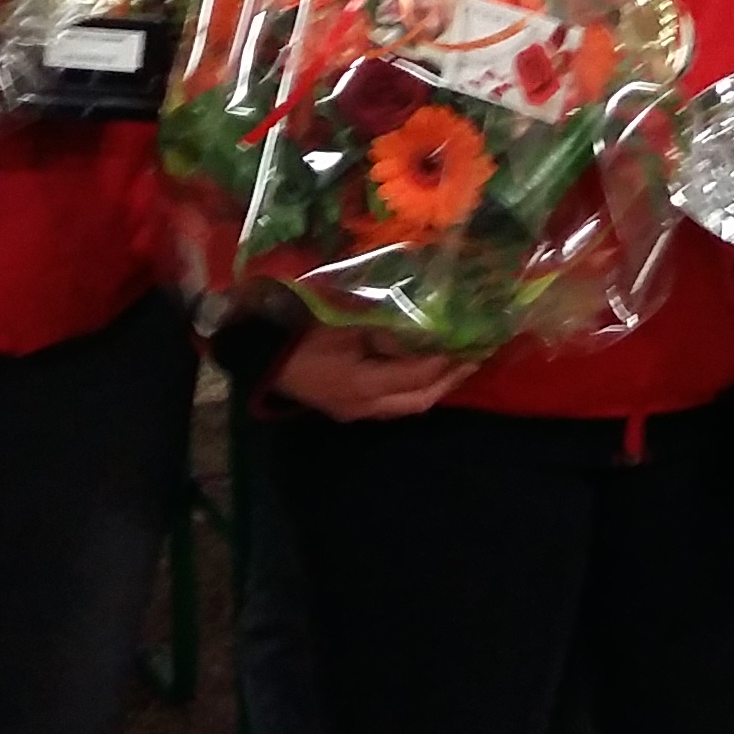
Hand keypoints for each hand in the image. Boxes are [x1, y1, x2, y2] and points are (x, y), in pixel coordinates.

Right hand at [270, 326, 477, 421]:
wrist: (259, 353)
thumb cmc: (302, 330)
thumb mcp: (346, 321)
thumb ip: (386, 331)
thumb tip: (422, 334)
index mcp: (364, 385)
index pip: (418, 376)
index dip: (446, 361)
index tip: (470, 342)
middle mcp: (364, 406)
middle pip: (419, 401)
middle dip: (449, 380)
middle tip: (474, 358)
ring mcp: (355, 412)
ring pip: (407, 407)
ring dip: (434, 388)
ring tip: (455, 365)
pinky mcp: (348, 408)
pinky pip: (391, 405)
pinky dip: (413, 390)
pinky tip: (422, 373)